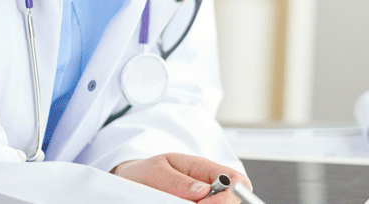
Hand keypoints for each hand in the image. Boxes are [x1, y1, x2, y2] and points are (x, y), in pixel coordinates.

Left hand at [111, 153, 251, 202]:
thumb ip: (177, 180)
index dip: (229, 196)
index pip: (236, 181)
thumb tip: (204, 191)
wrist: (132, 179)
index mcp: (204, 168)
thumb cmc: (146, 172)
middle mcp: (210, 185)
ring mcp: (204, 199)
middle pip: (233, 200)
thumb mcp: (156, 170)